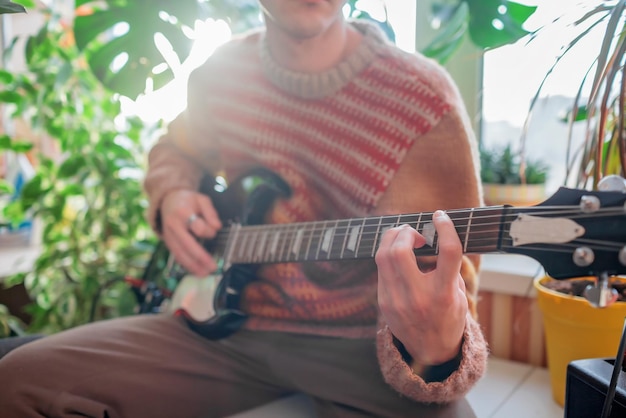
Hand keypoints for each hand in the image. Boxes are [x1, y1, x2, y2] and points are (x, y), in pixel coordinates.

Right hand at [160, 189, 221, 276]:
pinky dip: (186, 265)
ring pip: (180, 253)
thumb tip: (217, 227)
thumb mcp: (201, 199)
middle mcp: (173, 225)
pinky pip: (176, 256)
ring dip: (193, 266)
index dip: (208, 231)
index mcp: (183, 212)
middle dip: (200, 257)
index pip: (197, 226)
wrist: (167, 201)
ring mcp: (168, 235)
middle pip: (186, 244)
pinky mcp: (168, 242)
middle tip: (213, 267)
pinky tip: (196, 271)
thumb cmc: (187, 201)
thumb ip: (211, 212)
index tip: (214, 231)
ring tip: (205, 274)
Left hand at [375, 210, 467, 366]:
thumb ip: (450, 266)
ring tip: (404, 237)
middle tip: (416, 233)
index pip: (448, 252)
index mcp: (444, 294)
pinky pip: (381, 268)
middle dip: (406, 231)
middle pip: (400, 250)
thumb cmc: (448, 317)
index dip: (445, 228)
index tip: (441, 216)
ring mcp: (396, 300)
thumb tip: (437, 234)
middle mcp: (418, 297)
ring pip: (383, 256)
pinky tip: (399, 256)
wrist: (430, 350)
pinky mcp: (383, 301)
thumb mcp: (459, 293)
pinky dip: (389, 255)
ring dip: (393, 238)